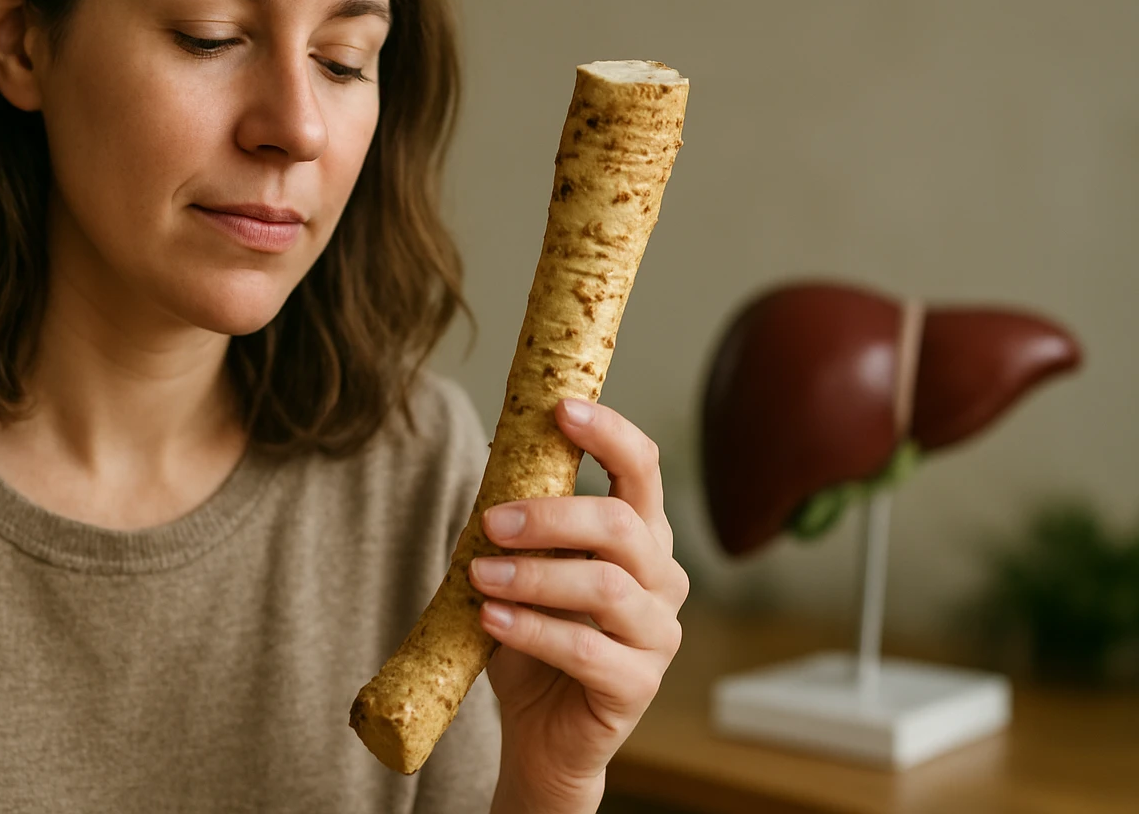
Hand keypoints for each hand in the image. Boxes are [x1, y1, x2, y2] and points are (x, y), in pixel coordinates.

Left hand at [472, 399, 688, 813]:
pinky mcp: (638, 684)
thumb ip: (522, 518)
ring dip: (532, 575)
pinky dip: (531, 629)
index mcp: (640, 535)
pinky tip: (489, 619)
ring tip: (477, 576)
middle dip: (551, 515)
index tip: (561, 408)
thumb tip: (498, 450)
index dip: (609, 433)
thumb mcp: (523, 565)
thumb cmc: (532, 636)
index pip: (643, 468)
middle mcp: (661, 577)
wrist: (539, 730)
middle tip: (491, 521)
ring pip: (604, 585)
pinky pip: (586, 648)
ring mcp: (657, 633)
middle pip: (620, 523)